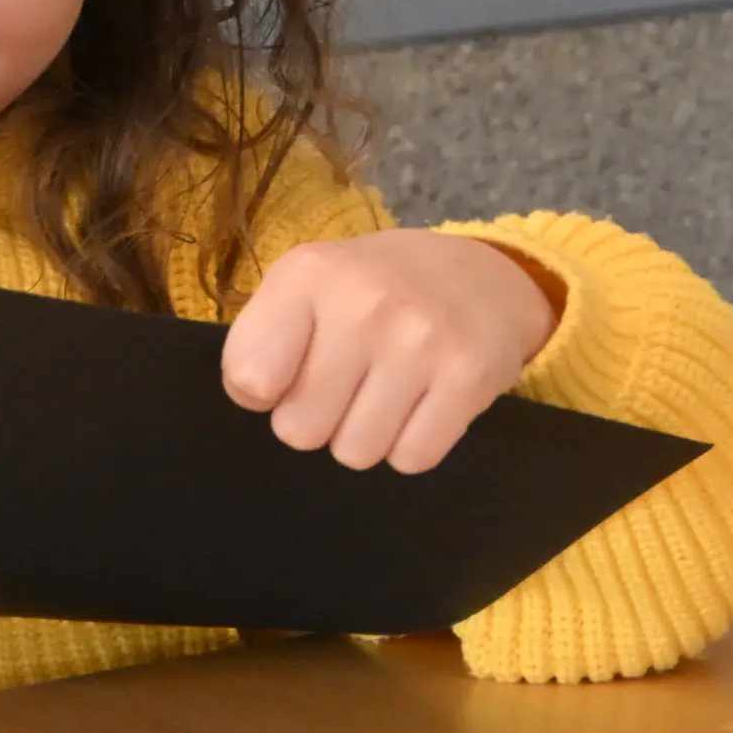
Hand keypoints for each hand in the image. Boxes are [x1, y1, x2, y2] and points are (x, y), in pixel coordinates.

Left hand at [220, 230, 556, 473]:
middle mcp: (363, 303)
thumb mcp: (309, 282)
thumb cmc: (377, 287)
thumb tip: (252, 398)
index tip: (289, 372)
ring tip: (385, 391)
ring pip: (356, 452)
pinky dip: (410, 444)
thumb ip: (266, 337)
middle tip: (346, 383)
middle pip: (300, 429)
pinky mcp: (467, 377)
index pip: (249, 376)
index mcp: (309, 274)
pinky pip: (411, 458)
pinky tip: (420, 403)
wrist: (484, 276)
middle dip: (317, 419)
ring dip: (365, 435)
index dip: (262, 391)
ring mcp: (419, 341)